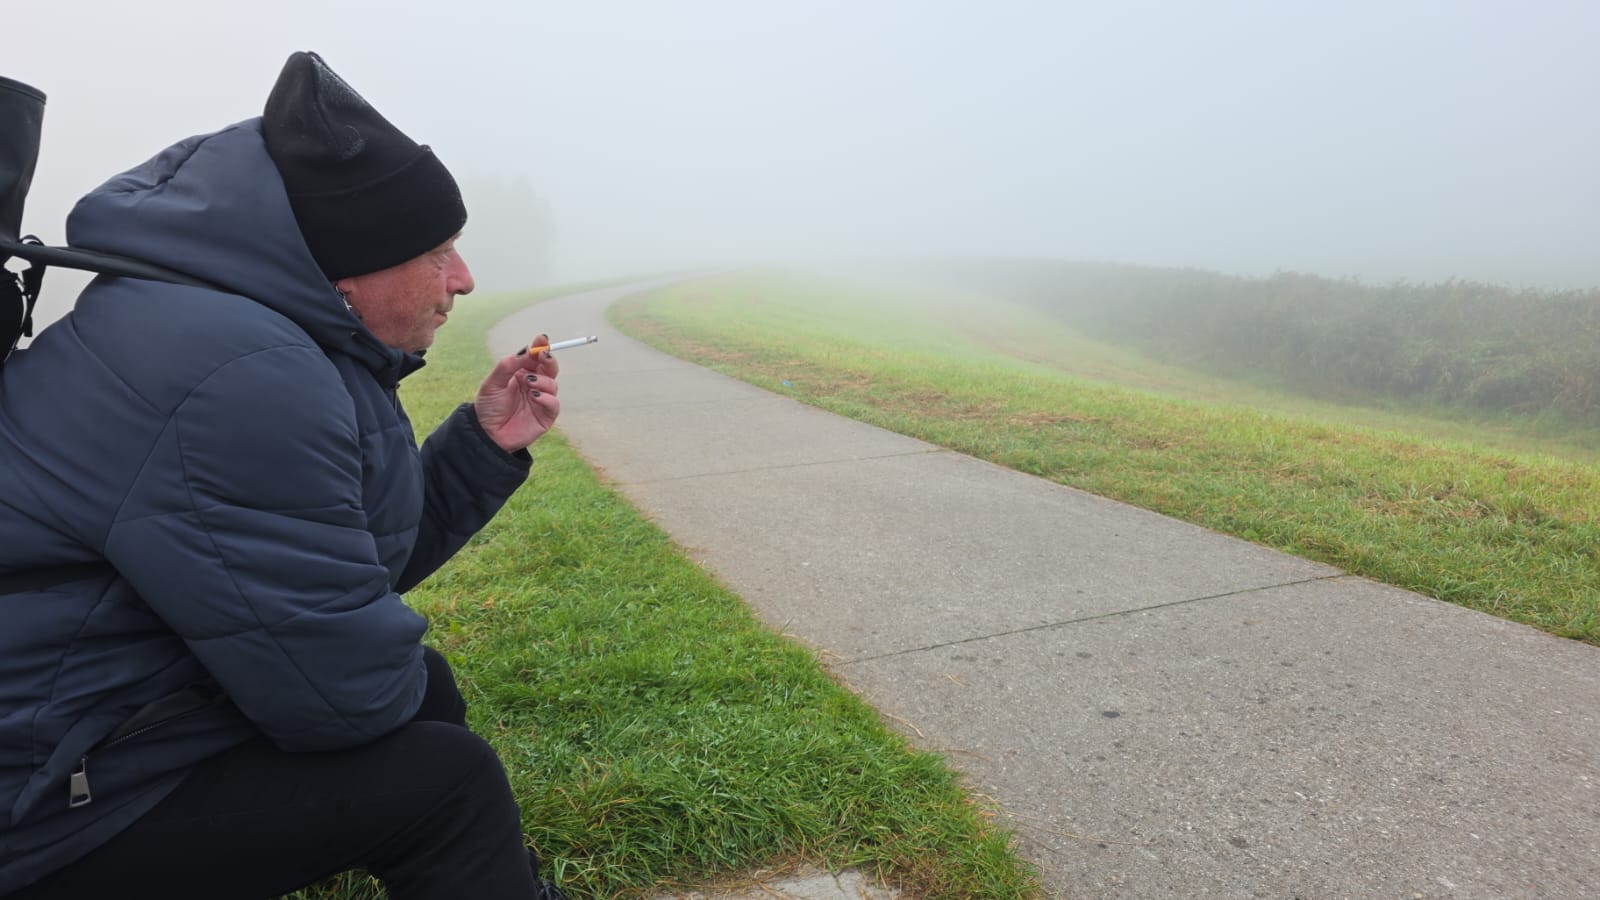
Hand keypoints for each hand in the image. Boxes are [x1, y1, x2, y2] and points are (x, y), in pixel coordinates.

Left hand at [474, 335, 560, 452]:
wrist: (487, 434)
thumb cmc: (488, 408)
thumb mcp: (492, 383)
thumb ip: (507, 366)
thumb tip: (524, 351)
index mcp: (521, 374)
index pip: (535, 358)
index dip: (540, 347)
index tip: (542, 339)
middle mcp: (534, 385)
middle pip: (549, 368)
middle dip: (549, 360)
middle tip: (543, 355)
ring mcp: (541, 400)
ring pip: (552, 384)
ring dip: (543, 380)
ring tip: (528, 383)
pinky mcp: (545, 416)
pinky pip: (554, 403)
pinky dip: (547, 398)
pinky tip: (535, 396)